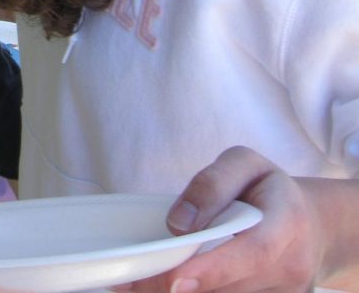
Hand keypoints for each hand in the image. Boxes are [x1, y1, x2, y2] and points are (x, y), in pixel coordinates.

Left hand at [118, 147, 341, 292]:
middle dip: (179, 287)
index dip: (214, 269)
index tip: (175, 280)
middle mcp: (291, 267)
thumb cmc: (268, 188)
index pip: (253, 252)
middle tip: (129, 283)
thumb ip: (212, 184)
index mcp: (287, 222)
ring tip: (135, 284)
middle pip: (233, 286)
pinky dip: (197, 292)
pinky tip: (165, 285)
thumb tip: (176, 222)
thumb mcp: (244, 163)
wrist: (313, 225)